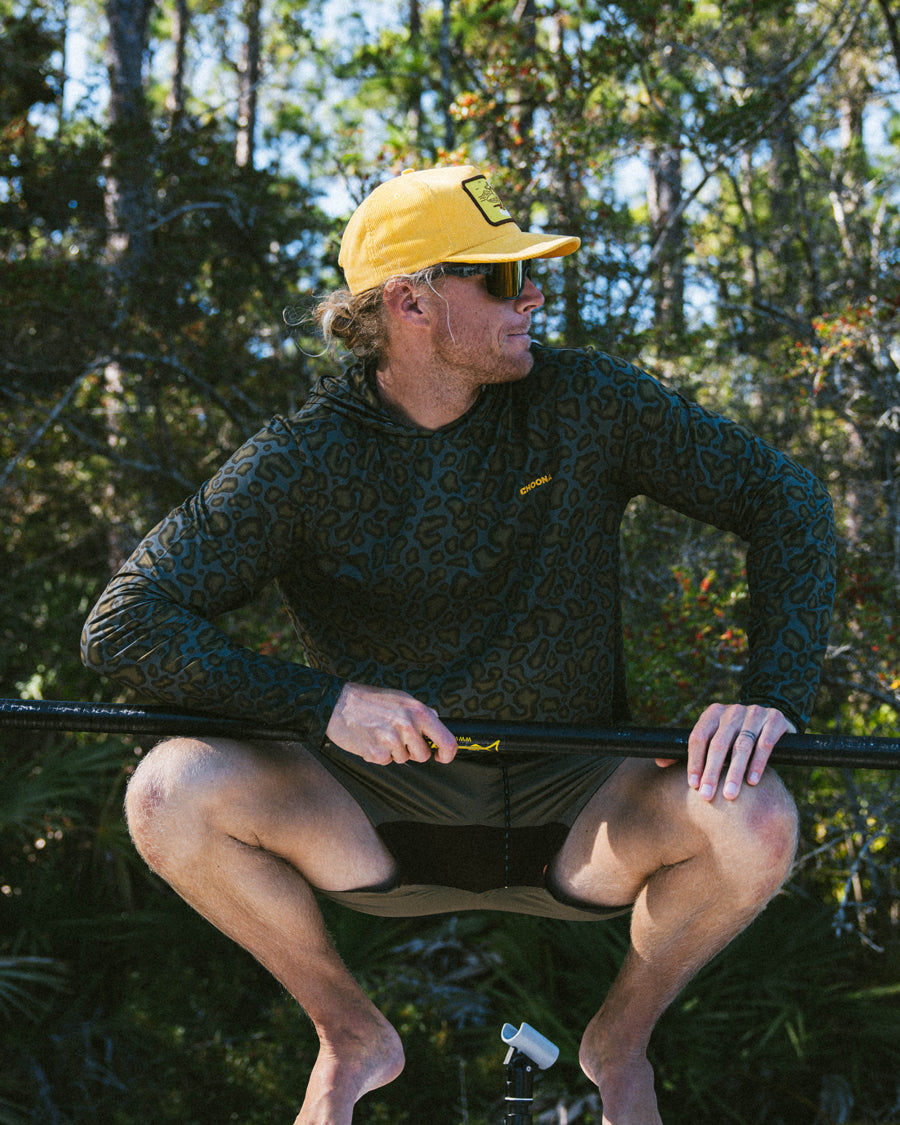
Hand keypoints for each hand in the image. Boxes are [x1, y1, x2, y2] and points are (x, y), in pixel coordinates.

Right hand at [325, 682, 457, 765]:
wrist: (338, 704)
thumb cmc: (369, 700)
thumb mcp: (401, 698)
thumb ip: (420, 711)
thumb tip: (438, 720)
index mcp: (418, 711)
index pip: (447, 740)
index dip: (448, 754)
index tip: (442, 756)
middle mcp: (408, 725)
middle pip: (423, 755)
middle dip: (413, 751)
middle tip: (397, 738)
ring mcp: (392, 740)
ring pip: (403, 759)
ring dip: (393, 752)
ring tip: (380, 734)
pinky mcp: (377, 753)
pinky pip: (386, 762)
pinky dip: (379, 755)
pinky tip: (370, 740)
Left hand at [656, 702, 795, 801]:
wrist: (772, 720)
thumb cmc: (735, 736)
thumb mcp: (713, 737)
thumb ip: (690, 750)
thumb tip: (659, 762)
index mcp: (713, 713)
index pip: (698, 737)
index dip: (694, 761)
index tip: (693, 785)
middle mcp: (733, 710)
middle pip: (718, 744)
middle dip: (712, 772)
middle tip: (707, 797)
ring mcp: (755, 713)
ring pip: (742, 746)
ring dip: (735, 772)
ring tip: (730, 795)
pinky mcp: (775, 719)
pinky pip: (765, 743)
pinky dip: (758, 764)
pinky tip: (753, 781)